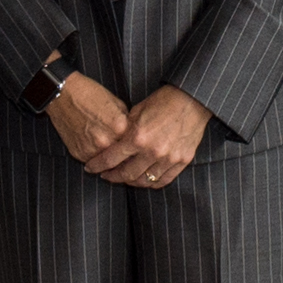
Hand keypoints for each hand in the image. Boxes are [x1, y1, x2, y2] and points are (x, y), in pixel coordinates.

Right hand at [46, 72, 129, 170]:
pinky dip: (95, 156)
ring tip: (106, 146)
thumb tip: (134, 134)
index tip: (137, 147)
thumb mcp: (117, 103)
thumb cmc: (89, 94)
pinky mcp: (79, 153)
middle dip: (125, 155)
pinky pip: (92, 161)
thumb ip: (127, 122)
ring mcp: (91, 149)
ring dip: (109, 158)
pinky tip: (94, 144)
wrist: (63, 94)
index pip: (135, 145)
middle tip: (124, 151)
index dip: (136, 145)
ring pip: (107, 163)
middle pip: (122, 157)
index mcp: (120, 127)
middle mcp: (106, 141)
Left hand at [88, 85, 209, 188]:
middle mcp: (152, 152)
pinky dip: (151, 183)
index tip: (90, 168)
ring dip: (131, 181)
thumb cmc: (163, 101)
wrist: (191, 99)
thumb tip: (111, 144)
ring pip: (145, 181)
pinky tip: (144, 179)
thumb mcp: (137, 111)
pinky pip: (163, 180)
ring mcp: (169, 158)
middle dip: (112, 176)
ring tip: (124, 178)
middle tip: (105, 175)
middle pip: (126, 174)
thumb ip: (124, 130)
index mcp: (137, 137)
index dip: (97, 166)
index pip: (110, 159)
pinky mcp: (182, 161)